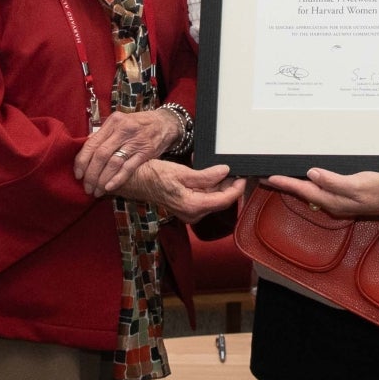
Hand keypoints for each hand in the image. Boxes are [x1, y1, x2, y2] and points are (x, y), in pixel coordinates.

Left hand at [73, 108, 183, 197]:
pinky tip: (109, 187)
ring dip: (102, 179)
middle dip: (91, 174)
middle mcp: (123, 130)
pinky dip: (117, 179)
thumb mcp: (120, 122)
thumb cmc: (138, 124)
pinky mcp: (146, 152)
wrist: (165, 123)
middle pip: (101, 155)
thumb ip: (103, 134)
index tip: (77, 174)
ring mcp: (135, 141)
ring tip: (97, 190)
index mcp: (113, 122)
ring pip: (113, 163)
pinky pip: (129, 168)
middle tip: (87, 187)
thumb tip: (85, 147)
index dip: (82, 161)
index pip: (92, 143)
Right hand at [117, 159, 246, 219]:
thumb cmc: (154, 176)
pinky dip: (207, 185)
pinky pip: (203, 197)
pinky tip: (204, 171)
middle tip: (234, 169)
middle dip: (228, 185)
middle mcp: (192, 213)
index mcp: (193, 206)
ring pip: (212, 198)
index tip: (243, 177)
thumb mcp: (182, 172)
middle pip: (220, 200)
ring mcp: (189, 212)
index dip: (236, 189)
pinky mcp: (186, 207)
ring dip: (217, 183)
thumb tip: (225, 172)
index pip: (224, 200)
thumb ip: (206, 175)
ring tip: (216, 165)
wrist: (136, 181)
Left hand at [264, 168, 378, 218]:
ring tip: (280, 176)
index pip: (303, 189)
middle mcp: (332, 202)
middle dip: (284, 184)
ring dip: (295, 183)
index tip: (267, 177)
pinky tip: (307, 177)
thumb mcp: (359, 184)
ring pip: (310, 191)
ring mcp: (338, 200)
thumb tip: (311, 174)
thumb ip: (334, 181)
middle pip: (302, 191)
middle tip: (266, 176)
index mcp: (333, 200)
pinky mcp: (344, 196)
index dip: (284, 183)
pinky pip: (321, 189)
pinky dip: (309, 183)